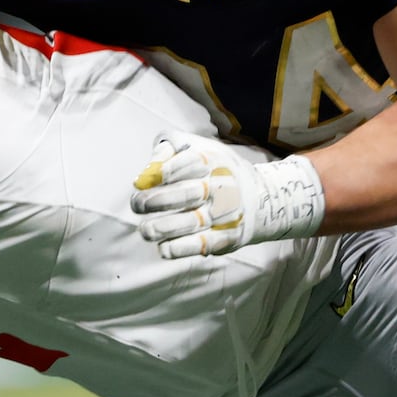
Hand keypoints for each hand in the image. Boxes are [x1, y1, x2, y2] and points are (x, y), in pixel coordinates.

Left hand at [131, 132, 324, 257]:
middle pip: (188, 193)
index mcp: (215, 159)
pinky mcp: (228, 237)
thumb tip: (143, 176)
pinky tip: (163, 247)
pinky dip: (181, 248)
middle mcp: (223, 185)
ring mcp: (227, 213)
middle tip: (137, 205)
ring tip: (145, 230)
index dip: (165, 171)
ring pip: (193, 222)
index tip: (140, 182)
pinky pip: (203, 245)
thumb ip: (167, 152)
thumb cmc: (212, 170)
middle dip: (158, 200)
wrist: (259, 197)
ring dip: (165, 228)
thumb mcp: (194, 149)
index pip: (191, 162)